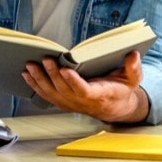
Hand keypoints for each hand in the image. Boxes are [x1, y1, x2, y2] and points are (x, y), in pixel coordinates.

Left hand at [22, 50, 149, 122]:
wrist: (113, 106)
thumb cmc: (121, 89)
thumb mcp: (134, 79)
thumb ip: (134, 68)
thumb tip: (133, 54)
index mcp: (100, 94)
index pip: (85, 91)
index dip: (74, 82)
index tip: (66, 70)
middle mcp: (82, 102)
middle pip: (64, 90)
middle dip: (53, 74)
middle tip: (45, 59)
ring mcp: (70, 103)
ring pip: (52, 93)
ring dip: (40, 79)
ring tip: (30, 65)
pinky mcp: (63, 101)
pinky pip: (46, 95)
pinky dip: (35, 85)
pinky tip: (27, 74)